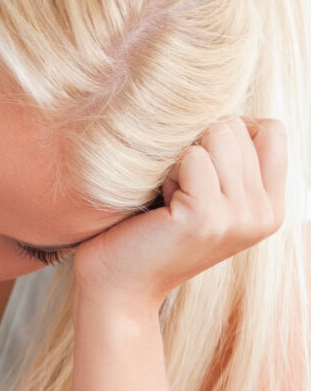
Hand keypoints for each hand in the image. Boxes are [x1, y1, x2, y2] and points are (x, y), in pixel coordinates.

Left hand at [73, 115, 287, 313]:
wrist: (118, 284)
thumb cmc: (151, 228)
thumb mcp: (206, 191)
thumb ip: (231, 157)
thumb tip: (228, 106)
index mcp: (271, 206)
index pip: (272, 128)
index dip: (227, 132)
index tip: (199, 168)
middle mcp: (265, 214)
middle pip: (238, 126)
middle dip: (196, 147)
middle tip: (177, 191)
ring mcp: (239, 217)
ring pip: (219, 134)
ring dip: (180, 158)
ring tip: (169, 197)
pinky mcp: (207, 218)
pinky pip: (192, 157)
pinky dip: (166, 173)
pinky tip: (158, 205)